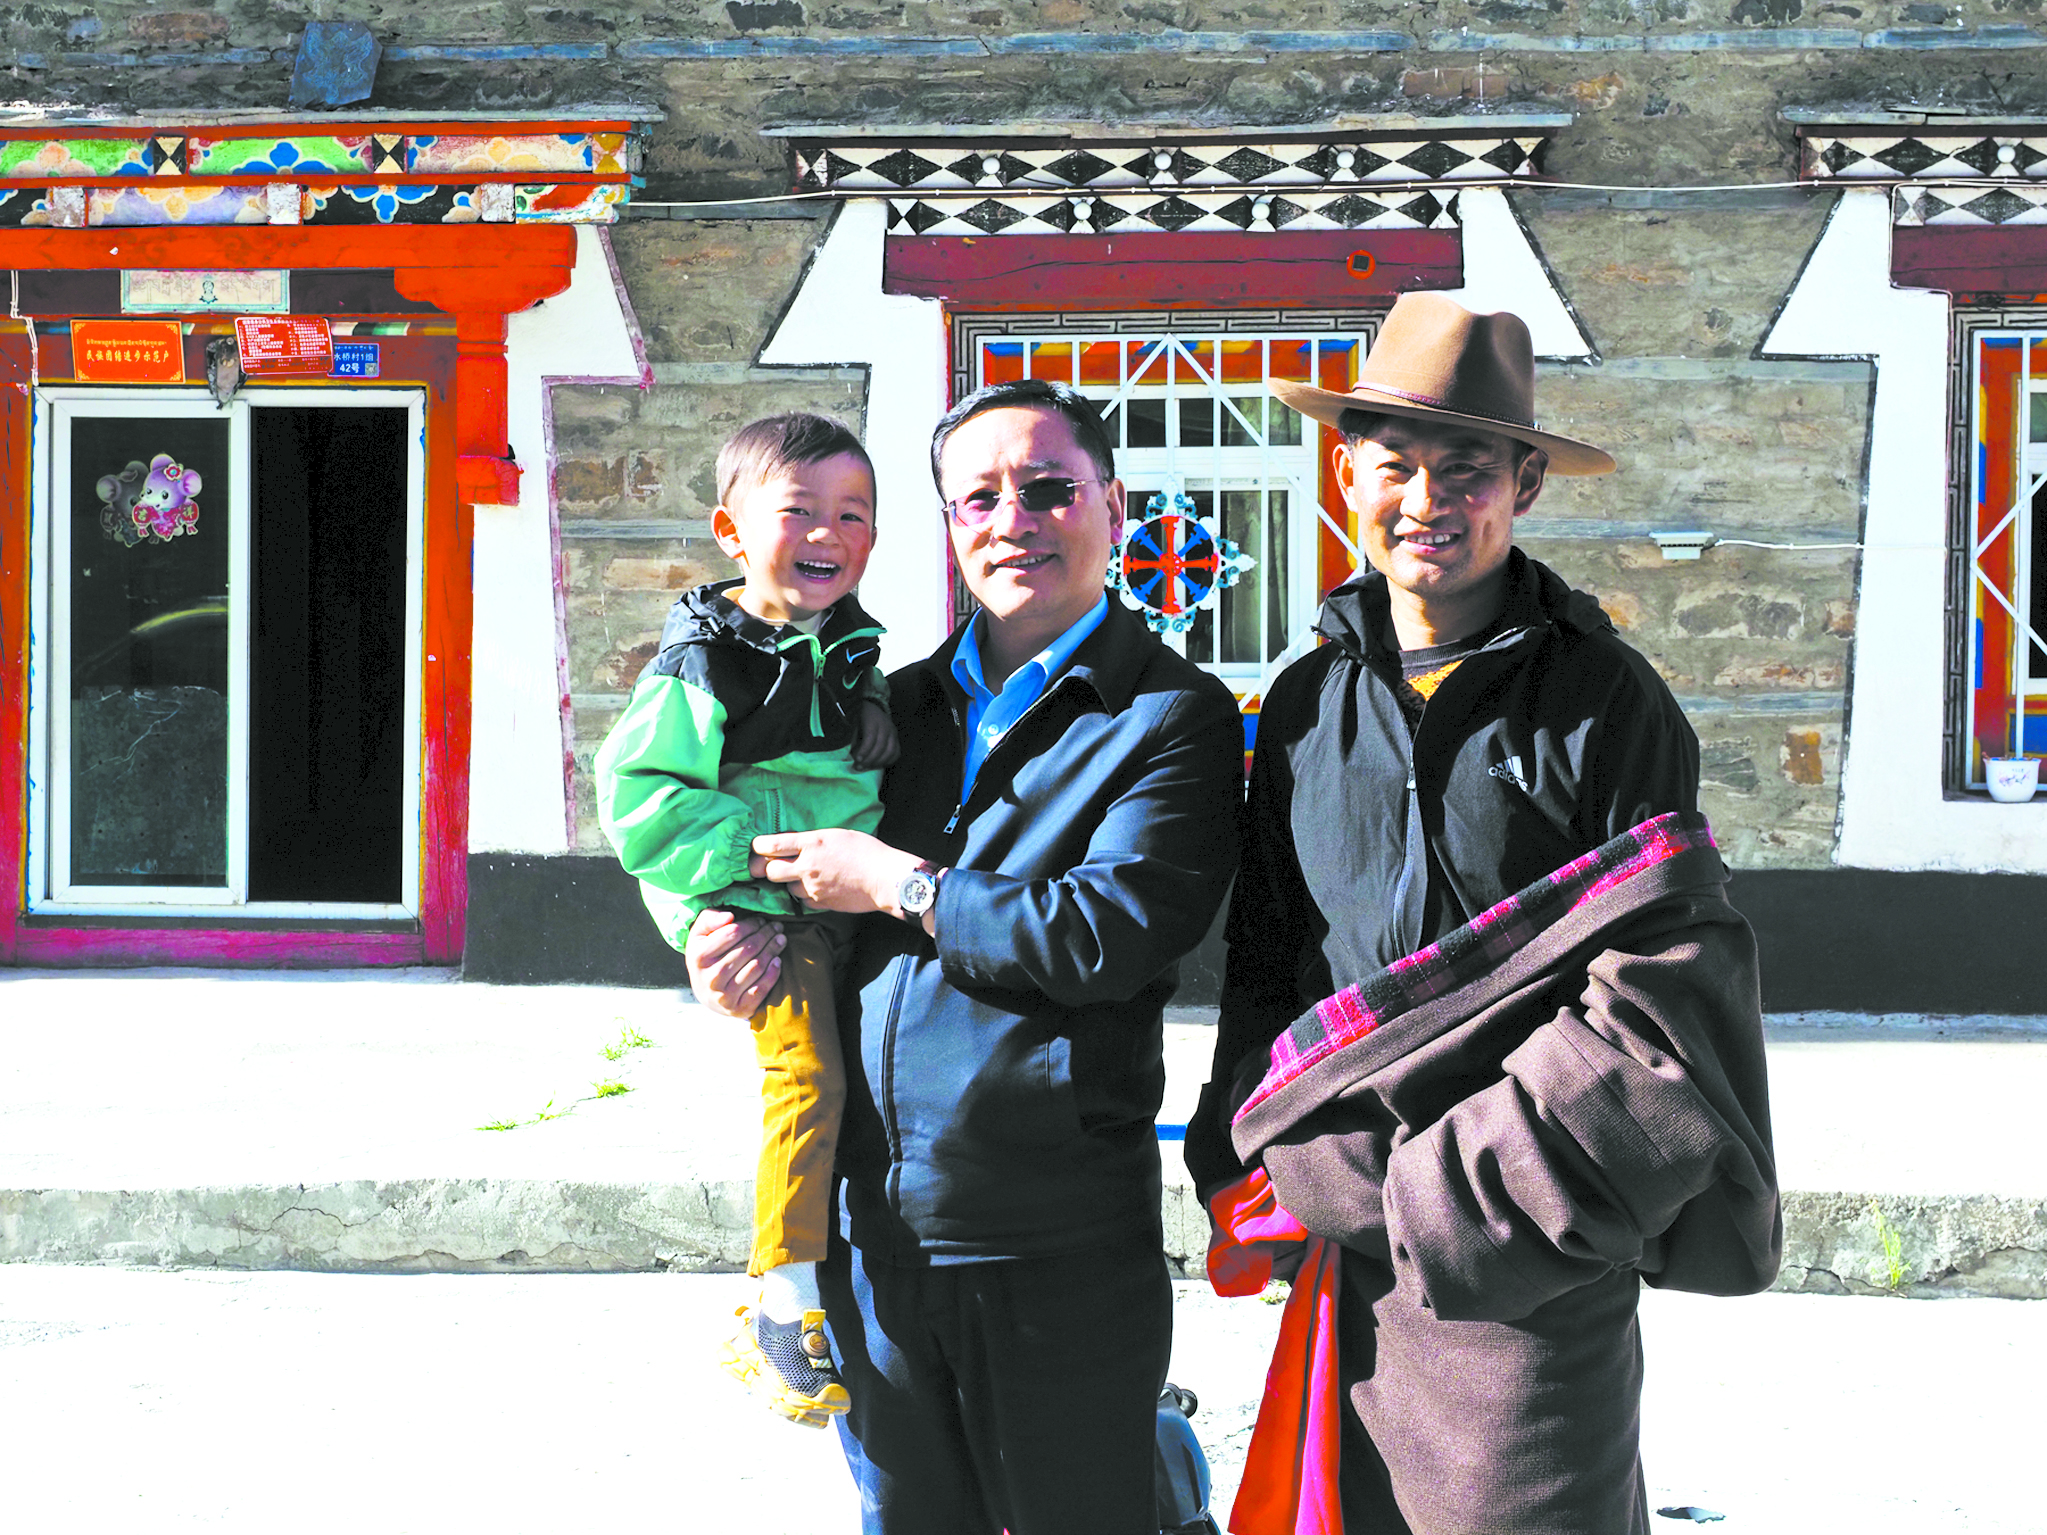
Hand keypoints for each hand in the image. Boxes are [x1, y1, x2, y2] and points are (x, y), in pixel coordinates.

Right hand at [683, 906, 784, 1017]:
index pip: (733, 932)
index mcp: (699, 957)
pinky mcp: (738, 1009)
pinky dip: (773, 973)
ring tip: (781, 940)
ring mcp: (725, 996)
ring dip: (773, 950)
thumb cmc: (706, 956)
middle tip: (777, 927)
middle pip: (748, 949)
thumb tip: (729, 916)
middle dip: (766, 934)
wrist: (705, 993)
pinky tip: (777, 961)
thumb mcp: (700, 935)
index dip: (751, 924)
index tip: (761, 920)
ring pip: (757, 966)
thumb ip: (710, 919)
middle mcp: (711, 978)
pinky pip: (761, 989)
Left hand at [751, 828, 921, 917]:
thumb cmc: (867, 852)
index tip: (759, 848)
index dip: (758, 847)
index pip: (770, 845)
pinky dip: (806, 895)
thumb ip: (811, 840)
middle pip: (770, 871)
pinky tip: (819, 888)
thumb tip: (792, 845)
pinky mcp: (821, 904)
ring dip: (791, 883)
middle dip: (769, 869)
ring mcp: (813, 887)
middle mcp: (807, 866)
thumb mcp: (836, 835)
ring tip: (807, 876)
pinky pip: (803, 901)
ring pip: (786, 888)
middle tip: (775, 866)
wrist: (885, 878)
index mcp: (811, 843)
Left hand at [851, 700, 899, 769]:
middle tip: (859, 767)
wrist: (874, 706)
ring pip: (890, 751)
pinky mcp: (897, 738)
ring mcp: (893, 732)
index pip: (870, 738)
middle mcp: (885, 727)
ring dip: (879, 762)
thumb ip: (853, 737)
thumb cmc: (862, 717)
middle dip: (870, 759)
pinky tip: (880, 765)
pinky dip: (889, 761)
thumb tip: (851, 754)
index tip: (857, 760)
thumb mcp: (854, 723)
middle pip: (881, 747)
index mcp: (873, 721)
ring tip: (869, 767)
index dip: (864, 751)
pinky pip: (897, 752)